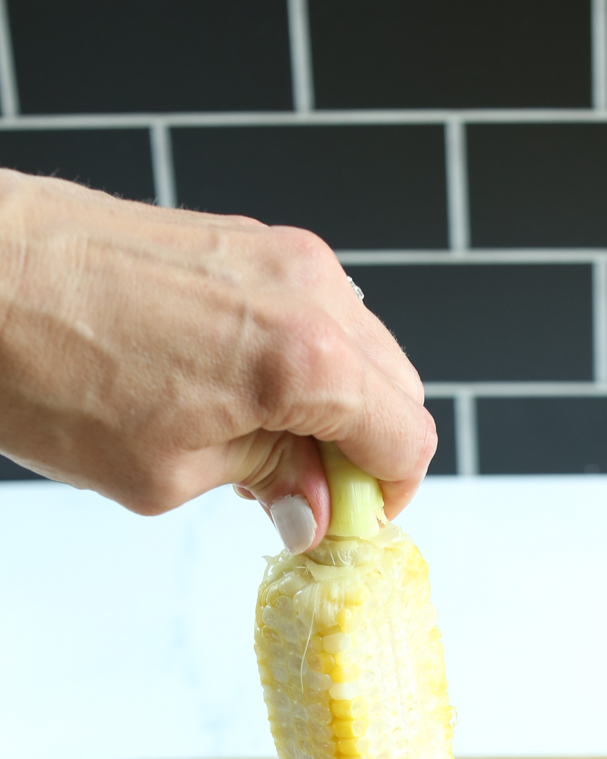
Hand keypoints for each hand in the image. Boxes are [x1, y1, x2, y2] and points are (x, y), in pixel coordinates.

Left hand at [0, 170, 435, 549]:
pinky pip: (311, 312)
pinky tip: (235, 392)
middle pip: (395, 389)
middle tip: (297, 492)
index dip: (385, 497)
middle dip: (361, 450)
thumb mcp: (167, 472)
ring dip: (331, 404)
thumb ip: (266, 482)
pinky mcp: (243, 238)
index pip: (405, 439)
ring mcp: (278, 253)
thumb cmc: (49, 366)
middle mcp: (309, 291)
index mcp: (306, 359)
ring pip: (358, 348)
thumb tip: (311, 505)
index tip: (343, 520)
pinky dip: (298, 361)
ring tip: (255, 442)